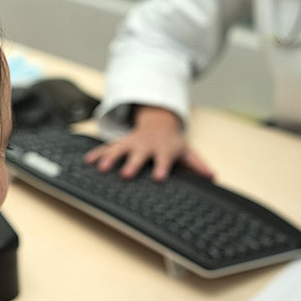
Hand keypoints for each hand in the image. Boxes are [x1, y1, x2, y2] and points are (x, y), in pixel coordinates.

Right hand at [83, 105, 213, 180]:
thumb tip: (212, 177)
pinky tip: (87, 161)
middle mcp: (146, 146)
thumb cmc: (173, 142)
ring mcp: (132, 144)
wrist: (159, 123)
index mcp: (163, 149)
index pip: (164, 160)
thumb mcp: (187, 152)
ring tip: (101, 168)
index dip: (162, 168)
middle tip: (126, 174)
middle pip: (139, 156)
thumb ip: (198, 165)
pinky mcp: (121, 144)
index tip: (159, 178)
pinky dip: (97, 154)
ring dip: (110, 158)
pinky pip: (106, 148)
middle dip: (132, 164)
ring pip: (119, 150)